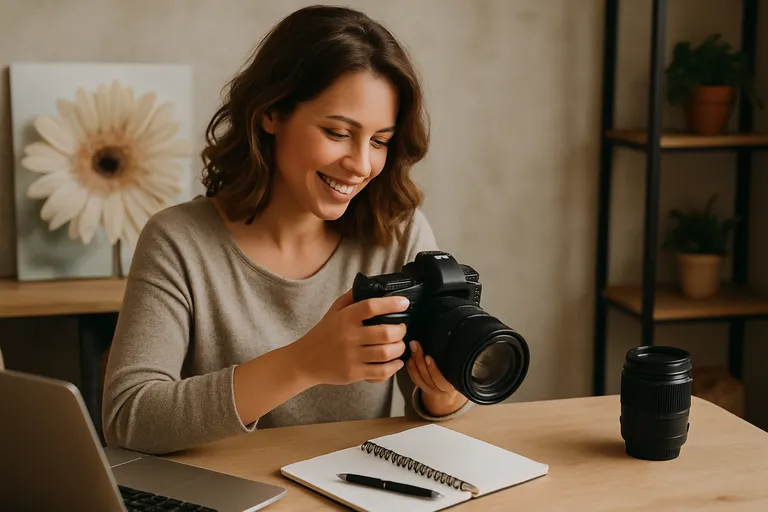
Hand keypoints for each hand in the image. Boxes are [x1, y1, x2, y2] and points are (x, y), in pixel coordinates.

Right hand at [294, 289, 409, 385]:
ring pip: (386, 353)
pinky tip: (396, 362)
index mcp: (345, 318)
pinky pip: (381, 371)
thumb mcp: (333, 311)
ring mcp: (352, 357)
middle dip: (401, 330)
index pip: (371, 307)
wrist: (305, 361)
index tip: (404, 303)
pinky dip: (394, 367)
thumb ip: (351, 298)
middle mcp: (349, 337)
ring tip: (400, 345)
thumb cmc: (323, 334)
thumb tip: (371, 285)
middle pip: (386, 332)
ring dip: (400, 348)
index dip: (391, 304)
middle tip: (402, 328)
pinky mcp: (354, 373)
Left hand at [406, 341, 468, 415]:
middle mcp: (439, 390)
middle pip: (427, 376)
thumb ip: (456, 361)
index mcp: (451, 388)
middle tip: (416, 345)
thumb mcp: (461, 374)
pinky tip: (409, 357)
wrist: (448, 396)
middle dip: (420, 360)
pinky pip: (414, 379)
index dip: (433, 370)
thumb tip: (451, 336)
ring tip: (412, 348)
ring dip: (414, 361)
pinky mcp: (422, 387)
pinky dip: (410, 367)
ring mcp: (430, 390)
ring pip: (419, 377)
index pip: (441, 381)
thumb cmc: (457, 379)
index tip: (428, 357)